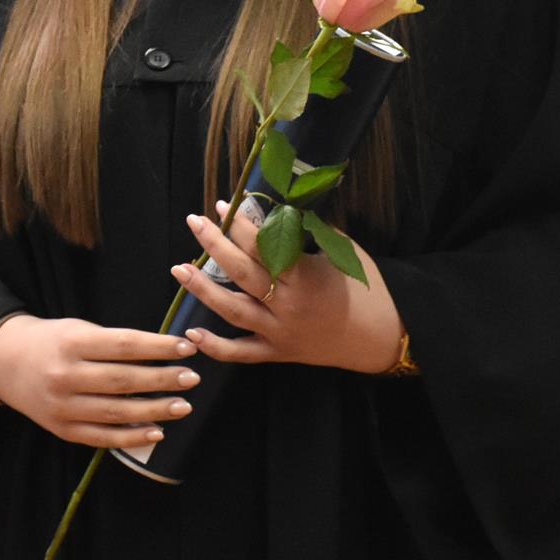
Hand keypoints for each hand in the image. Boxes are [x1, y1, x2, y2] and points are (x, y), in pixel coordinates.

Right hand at [0, 315, 204, 449]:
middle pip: (123, 380)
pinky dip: (132, 438)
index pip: (124, 345)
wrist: (7, 365)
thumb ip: (115, 342)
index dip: (158, 347)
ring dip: (155, 410)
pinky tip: (157, 432)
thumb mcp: (79, 330)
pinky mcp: (62, 430)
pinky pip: (102, 437)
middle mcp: (65, 376)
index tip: (187, 347)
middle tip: (192, 378)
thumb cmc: (54, 342)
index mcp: (72, 343)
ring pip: (117, 412)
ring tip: (184, 406)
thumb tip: (166, 353)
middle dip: (163, 380)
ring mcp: (62, 406)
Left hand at [172, 198, 402, 373]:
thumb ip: (311, 231)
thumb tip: (282, 208)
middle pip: (241, 273)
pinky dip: (214, 346)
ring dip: (202, 289)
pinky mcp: (277, 354)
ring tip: (179, 269)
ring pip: (232, 311)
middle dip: (214, 245)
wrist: (380, 335)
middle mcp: (286, 305)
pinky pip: (240, 353)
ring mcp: (278, 332)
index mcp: (303, 276)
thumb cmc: (365, 288)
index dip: (239, 224)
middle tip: (193, 222)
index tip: (221, 205)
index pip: (262, 246)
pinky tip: (191, 333)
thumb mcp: (342, 251)